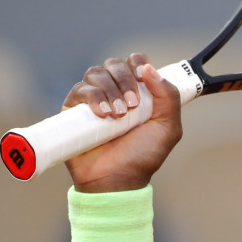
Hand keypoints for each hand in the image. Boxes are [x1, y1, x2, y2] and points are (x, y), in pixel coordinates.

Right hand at [63, 54, 182, 192]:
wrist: (117, 180)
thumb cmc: (142, 156)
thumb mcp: (167, 128)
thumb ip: (168, 97)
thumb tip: (150, 68)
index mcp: (138, 91)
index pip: (135, 62)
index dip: (138, 64)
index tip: (143, 76)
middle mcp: (114, 91)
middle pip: (114, 64)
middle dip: (125, 80)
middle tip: (132, 106)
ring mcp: (92, 99)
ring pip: (96, 74)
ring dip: (109, 90)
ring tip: (118, 115)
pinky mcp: (73, 110)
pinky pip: (79, 90)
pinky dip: (92, 97)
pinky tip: (102, 114)